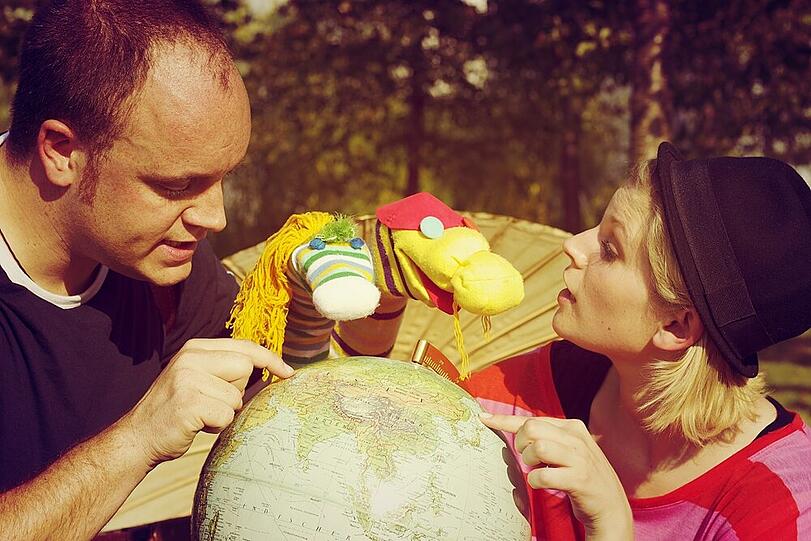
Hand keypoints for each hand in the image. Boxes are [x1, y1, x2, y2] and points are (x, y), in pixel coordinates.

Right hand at [121, 338, 293, 466]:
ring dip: (225, 413)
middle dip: (237, 391)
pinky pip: (226, 415)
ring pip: (237, 396)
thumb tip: (270, 368)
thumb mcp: (197, 378)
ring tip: (200, 416)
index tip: (288, 372)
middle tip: (211, 403)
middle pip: (245, 368)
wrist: (138, 437)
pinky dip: (217, 426)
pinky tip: (196, 425)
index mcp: (195, 348)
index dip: (269, 359)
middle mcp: (191, 357)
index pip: (244, 346)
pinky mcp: (189, 402)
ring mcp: (188, 378)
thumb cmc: (176, 412)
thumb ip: (224, 368)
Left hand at [480, 413, 631, 539]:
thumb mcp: (566, 450)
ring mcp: (580, 458)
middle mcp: (577, 438)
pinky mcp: (580, 478)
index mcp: (572, 427)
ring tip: (537, 470)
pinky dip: (537, 481)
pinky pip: (544, 475)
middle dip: (520, 444)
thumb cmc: (580, 476)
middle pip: (531, 429)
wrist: (610, 507)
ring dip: (530, 462)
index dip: (504, 420)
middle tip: (528, 458)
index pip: (531, 419)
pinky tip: (543, 484)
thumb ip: (546, 438)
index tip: (483, 418)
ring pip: (537, 447)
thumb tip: (512, 429)